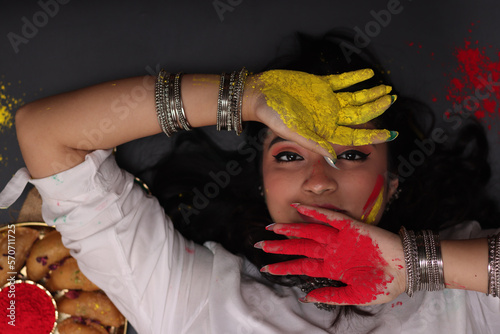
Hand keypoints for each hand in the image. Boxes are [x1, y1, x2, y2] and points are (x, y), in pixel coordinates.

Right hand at [251, 69, 396, 164]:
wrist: (259, 94)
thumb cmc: (273, 115)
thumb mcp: (294, 131)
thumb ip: (314, 143)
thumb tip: (334, 158)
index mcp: (324, 130)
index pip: (354, 135)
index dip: (373, 135)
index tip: (391, 134)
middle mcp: (328, 116)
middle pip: (358, 114)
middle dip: (376, 108)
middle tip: (392, 100)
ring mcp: (325, 100)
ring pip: (354, 97)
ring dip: (370, 93)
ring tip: (386, 88)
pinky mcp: (320, 84)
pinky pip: (341, 81)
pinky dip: (354, 77)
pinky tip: (368, 74)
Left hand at [255, 204, 405, 304]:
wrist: (407, 270)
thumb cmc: (384, 284)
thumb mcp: (355, 296)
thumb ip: (330, 296)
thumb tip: (304, 298)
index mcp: (332, 268)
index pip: (302, 266)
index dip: (284, 267)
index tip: (267, 268)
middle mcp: (332, 252)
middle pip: (301, 247)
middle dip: (280, 247)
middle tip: (260, 244)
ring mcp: (340, 238)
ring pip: (309, 232)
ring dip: (291, 229)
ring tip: (272, 228)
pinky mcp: (351, 227)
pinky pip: (329, 218)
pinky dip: (314, 212)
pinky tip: (299, 207)